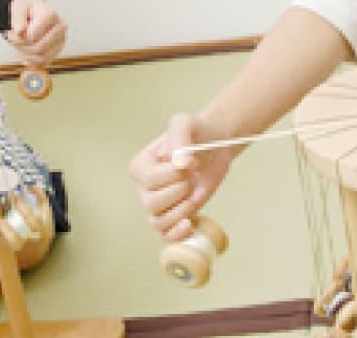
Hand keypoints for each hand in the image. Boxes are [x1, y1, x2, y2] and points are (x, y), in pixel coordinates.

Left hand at [6, 0, 66, 68]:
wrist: (34, 8)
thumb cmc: (27, 7)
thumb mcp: (18, 7)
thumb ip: (18, 18)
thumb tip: (20, 31)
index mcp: (51, 15)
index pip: (32, 37)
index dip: (17, 38)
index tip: (11, 32)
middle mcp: (60, 27)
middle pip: (38, 49)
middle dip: (22, 47)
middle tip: (14, 39)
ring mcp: (62, 39)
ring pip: (41, 58)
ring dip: (26, 55)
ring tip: (20, 45)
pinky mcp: (59, 48)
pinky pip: (44, 62)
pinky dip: (32, 60)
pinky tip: (26, 50)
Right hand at [129, 113, 234, 241]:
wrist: (215, 146)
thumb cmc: (196, 133)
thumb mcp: (185, 122)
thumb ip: (179, 137)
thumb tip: (181, 163)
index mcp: (141, 164)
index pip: (149, 179)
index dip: (172, 174)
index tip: (188, 162)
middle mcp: (145, 187)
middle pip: (151, 203)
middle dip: (179, 190)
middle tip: (191, 177)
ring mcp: (159, 203)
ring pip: (157, 222)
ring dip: (180, 211)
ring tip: (192, 195)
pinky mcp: (175, 215)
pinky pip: (166, 234)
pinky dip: (177, 234)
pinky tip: (190, 223)